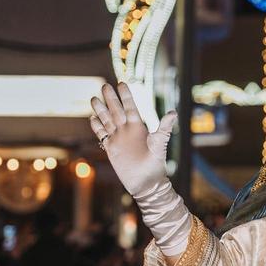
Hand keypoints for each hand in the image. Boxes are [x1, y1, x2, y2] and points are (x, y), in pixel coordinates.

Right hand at [88, 82, 177, 198]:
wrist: (146, 182)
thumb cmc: (156, 163)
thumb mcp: (160, 143)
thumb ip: (165, 127)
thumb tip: (173, 112)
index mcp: (138, 126)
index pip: (130, 107)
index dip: (126, 96)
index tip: (122, 83)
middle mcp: (127, 130)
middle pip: (116, 111)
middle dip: (110, 99)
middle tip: (104, 85)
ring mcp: (118, 138)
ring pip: (107, 121)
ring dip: (100, 110)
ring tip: (93, 98)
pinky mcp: (111, 148)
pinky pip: (102, 135)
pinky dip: (97, 127)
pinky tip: (92, 117)